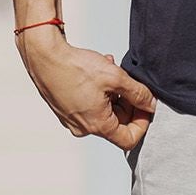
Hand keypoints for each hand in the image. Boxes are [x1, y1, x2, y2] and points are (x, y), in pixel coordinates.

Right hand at [17, 30, 156, 150]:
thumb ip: (138, 93)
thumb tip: (151, 104)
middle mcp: (82, 128)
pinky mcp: (64, 109)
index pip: (129, 139)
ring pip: (104, 112)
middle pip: (117, 124)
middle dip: (128, 103)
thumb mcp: (116, 77)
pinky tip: (99, 72)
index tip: (145, 105)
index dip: (143, 122)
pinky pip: (90, 105)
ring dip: (114, 94)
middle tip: (129, 82)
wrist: (44, 55)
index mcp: (97, 125)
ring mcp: (71, 119)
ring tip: (112, 71)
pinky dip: (99, 92)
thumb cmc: (75, 67)